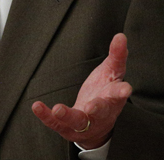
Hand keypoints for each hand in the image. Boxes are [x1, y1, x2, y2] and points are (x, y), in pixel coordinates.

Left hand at [32, 33, 131, 149]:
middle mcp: (101, 113)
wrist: (98, 126)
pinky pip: (56, 123)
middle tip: (91, 106)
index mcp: (113, 97)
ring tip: (58, 109)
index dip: (122, 91)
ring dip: (68, 115)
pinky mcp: (68, 128)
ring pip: (78, 120)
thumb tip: (121, 35)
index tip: (126, 89)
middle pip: (100, 110)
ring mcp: (85, 122)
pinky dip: (46, 116)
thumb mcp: (112, 72)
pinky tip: (36, 106)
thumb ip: (116, 55)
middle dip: (96, 108)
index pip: (119, 93)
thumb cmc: (105, 92)